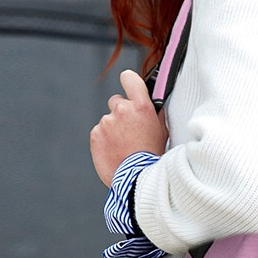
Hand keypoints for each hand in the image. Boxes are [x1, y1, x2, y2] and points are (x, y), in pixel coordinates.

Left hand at [90, 69, 168, 186]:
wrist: (137, 179)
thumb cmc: (153, 157)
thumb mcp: (162, 132)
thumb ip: (155, 114)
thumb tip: (153, 105)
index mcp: (141, 106)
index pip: (129, 78)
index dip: (129, 82)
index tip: (129, 86)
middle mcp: (122, 110)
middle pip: (117, 101)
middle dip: (122, 112)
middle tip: (130, 130)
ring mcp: (106, 122)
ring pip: (108, 120)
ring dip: (114, 129)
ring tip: (124, 146)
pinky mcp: (95, 135)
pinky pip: (99, 133)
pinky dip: (105, 140)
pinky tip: (115, 151)